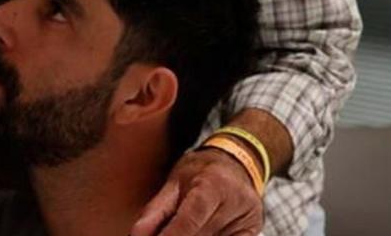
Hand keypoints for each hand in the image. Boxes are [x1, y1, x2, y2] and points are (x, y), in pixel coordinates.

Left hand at [131, 149, 262, 235]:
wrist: (237, 162)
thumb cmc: (200, 171)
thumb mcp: (174, 182)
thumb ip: (156, 211)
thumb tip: (136, 235)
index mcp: (214, 183)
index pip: (191, 218)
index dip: (172, 235)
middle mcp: (236, 201)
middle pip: (202, 234)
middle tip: (162, 234)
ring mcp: (249, 218)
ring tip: (178, 230)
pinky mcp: (254, 231)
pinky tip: (202, 232)